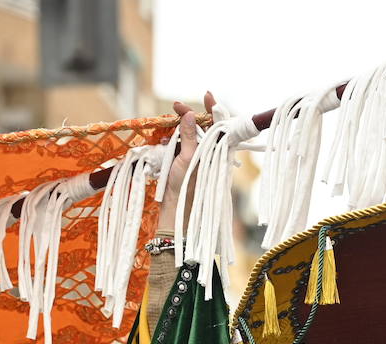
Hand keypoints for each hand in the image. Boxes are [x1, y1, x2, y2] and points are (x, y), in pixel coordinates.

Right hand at [157, 91, 214, 230]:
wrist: (177, 207)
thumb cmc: (186, 186)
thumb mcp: (187, 159)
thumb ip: (189, 137)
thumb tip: (190, 115)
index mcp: (217, 151)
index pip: (219, 124)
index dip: (214, 108)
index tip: (206, 94)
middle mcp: (211, 151)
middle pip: (203, 125)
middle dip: (189, 114)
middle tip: (176, 106)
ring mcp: (199, 155)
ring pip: (191, 132)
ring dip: (180, 126)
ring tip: (170, 123)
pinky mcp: (188, 159)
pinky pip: (182, 141)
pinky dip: (174, 137)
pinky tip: (166, 138)